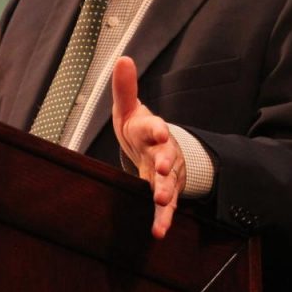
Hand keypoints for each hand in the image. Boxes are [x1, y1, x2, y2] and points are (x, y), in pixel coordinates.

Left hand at [111, 56, 186, 238]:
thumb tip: (122, 58)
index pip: (155, 127)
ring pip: (169, 184)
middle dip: (166, 163)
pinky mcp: (165, 191)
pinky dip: (163, 219)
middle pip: (167, 157)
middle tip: (163, 170)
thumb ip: (125, 88)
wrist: (157, 148)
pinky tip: (159, 232)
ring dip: (165, 194)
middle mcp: (163, 152)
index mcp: (152, 130)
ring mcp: (167, 174)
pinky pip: (165, 207)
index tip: (160, 130)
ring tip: (160, 205)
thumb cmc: (139, 128)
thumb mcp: (130, 108)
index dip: (157, 128)